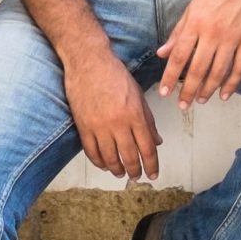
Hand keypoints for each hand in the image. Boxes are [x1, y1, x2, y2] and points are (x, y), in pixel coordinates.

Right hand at [65, 49, 161, 181]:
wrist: (88, 62)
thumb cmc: (115, 74)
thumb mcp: (138, 95)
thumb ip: (148, 120)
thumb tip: (156, 141)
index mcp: (135, 115)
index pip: (147, 148)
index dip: (151, 165)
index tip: (153, 174)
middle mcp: (118, 123)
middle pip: (129, 157)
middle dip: (135, 171)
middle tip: (137, 177)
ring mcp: (99, 126)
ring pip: (110, 158)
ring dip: (117, 170)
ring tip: (121, 173)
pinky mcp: (83, 126)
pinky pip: (91, 152)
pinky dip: (99, 162)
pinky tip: (104, 165)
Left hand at [155, 0, 240, 110]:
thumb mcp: (191, 8)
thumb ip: (177, 33)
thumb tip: (162, 54)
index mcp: (194, 24)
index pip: (178, 57)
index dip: (170, 77)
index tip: (164, 92)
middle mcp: (212, 33)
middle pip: (197, 69)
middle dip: (188, 90)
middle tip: (182, 105)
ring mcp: (232, 38)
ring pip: (218, 72)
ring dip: (208, 90)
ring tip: (200, 100)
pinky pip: (240, 68)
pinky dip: (232, 84)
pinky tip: (224, 94)